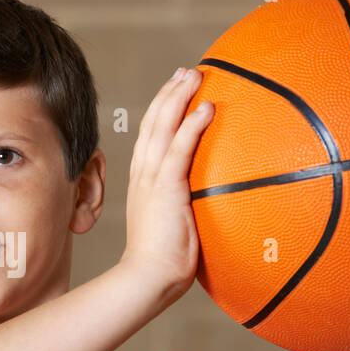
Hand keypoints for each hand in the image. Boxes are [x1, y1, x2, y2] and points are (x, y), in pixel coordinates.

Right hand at [119, 66, 213, 300]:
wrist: (148, 279)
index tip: (176, 89)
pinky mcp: (165, 190)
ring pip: (162, 128)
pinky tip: (206, 107)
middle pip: (153, 122)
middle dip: (169, 93)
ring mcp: (152, 180)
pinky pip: (179, 150)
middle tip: (186, 71)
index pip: (151, 136)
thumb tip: (206, 204)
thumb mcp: (175, 224)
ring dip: (179, 97)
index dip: (162, 109)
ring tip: (195, 75)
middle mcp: (143, 174)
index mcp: (144, 181)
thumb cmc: (164, 260)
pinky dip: (192, 126)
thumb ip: (185, 207)